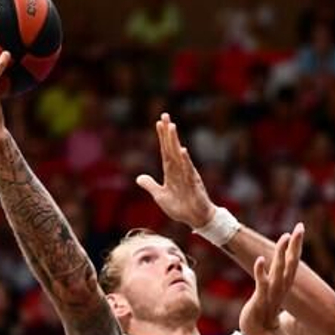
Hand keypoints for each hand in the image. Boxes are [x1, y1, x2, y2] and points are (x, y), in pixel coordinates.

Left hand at [135, 113, 216, 227]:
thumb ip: (150, 185)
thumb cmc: (181, 207)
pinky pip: (188, 171)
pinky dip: (185, 161)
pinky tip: (182, 150)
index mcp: (171, 172)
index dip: (162, 137)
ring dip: (175, 141)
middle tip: (165, 115)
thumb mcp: (160, 197)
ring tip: (171, 127)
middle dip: (168, 132)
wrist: (196, 219)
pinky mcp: (193, 184)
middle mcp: (179, 170)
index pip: (165, 151)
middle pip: (172, 148)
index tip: (159, 122)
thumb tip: (138, 178)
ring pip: (179, 155)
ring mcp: (187, 175)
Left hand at [240, 223, 304, 334]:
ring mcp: (271, 294)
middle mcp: (280, 288)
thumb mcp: (271, 298)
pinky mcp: (260, 301)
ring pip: (279, 271)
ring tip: (284, 237)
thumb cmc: (263, 317)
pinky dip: (262, 272)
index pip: (291, 263)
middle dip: (295, 245)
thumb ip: (276, 287)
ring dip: (281, 254)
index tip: (299, 229)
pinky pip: (262, 285)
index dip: (295, 246)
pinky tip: (261, 260)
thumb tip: (280, 281)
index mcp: (283, 285)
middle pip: (290, 263)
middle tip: (300, 227)